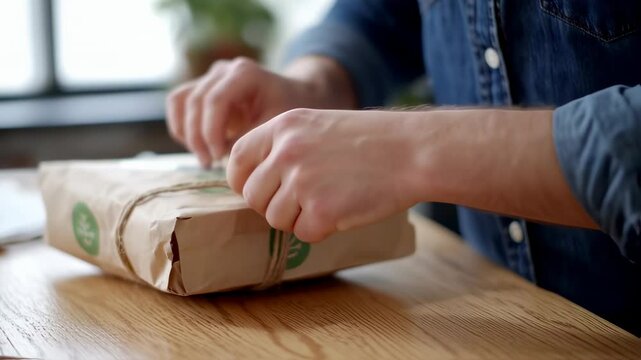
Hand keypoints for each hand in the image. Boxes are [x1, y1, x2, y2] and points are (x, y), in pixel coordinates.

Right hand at [165, 57, 322, 166]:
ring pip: (181, 100)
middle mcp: (223, 70)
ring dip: (186, 132)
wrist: (292, 96)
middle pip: (195, 101)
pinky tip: (198, 147)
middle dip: (198, 137)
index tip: (219, 157)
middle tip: (209, 163)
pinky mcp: (201, 87)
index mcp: (244, 73)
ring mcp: (210, 76)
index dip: (211, 131)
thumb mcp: (274, 124)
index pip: (215, 100)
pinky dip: (181, 126)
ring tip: (203, 157)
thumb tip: (220, 155)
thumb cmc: (287, 110)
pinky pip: (178, 103)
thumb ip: (248, 137)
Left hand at [226, 108, 420, 241]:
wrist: (412, 151)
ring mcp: (302, 181)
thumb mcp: (319, 126)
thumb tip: (258, 182)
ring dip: (298, 219)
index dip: (242, 180)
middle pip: (253, 196)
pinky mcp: (321, 210)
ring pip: (275, 219)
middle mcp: (286, 152)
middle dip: (273, 205)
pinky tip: (343, 210)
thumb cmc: (372, 141)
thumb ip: (285, 147)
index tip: (256, 190)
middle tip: (303, 201)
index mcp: (284, 127)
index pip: (237, 159)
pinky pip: (303, 234)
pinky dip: (321, 230)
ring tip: (330, 200)